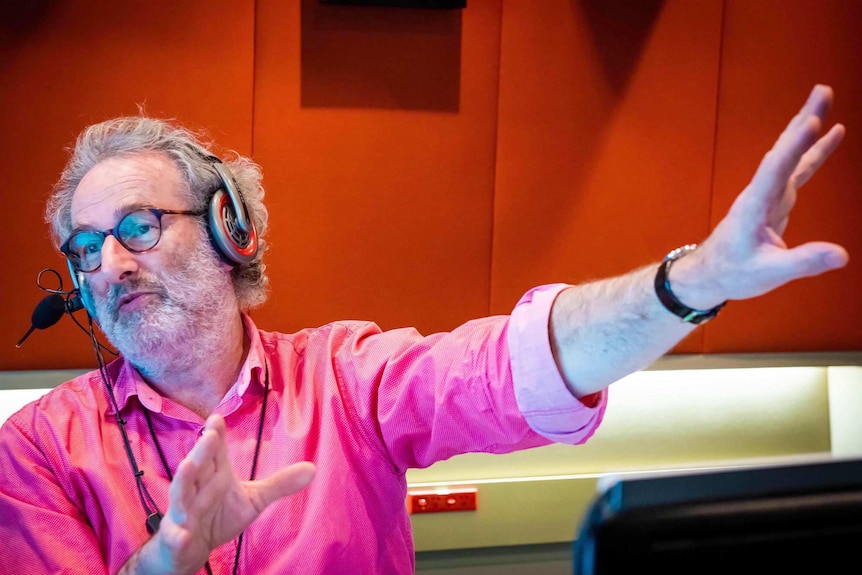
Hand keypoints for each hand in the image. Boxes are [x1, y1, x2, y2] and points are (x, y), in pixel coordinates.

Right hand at [153, 414, 314, 573]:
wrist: (191, 549)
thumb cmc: (220, 515)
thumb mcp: (253, 499)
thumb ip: (279, 483)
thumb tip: (313, 468)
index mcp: (214, 475)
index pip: (214, 452)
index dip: (215, 435)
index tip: (217, 418)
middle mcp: (197, 488)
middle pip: (198, 466)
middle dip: (202, 451)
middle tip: (209, 435)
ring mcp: (184, 513)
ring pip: (181, 494)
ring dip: (183, 481)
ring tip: (187, 465)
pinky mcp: (177, 538)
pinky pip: (176, 536)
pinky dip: (178, 535)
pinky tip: (183, 534)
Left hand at [674, 84, 847, 307]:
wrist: (711, 274)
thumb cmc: (733, 273)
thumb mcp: (769, 273)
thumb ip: (803, 262)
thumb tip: (841, 255)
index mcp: (755, 206)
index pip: (775, 171)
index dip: (794, 147)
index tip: (812, 123)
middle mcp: (761, 193)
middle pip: (783, 151)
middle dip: (803, 121)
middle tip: (823, 91)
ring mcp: (769, 194)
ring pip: (790, 155)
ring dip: (807, 127)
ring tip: (824, 98)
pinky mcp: (776, 200)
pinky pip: (798, 169)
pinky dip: (813, 151)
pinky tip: (830, 133)